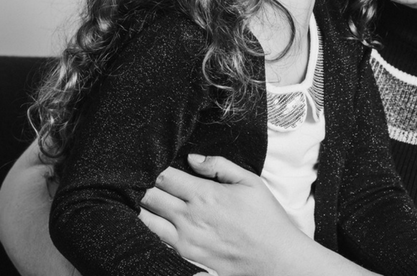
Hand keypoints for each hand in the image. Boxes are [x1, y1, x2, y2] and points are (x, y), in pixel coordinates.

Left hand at [139, 154, 307, 275]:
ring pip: (145, 218)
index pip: (163, 176)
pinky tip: (153, 218)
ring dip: (141, 206)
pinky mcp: (184, 255)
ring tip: (142, 196)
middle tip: (142, 178)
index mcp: (204, 194)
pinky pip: (155, 238)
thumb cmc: (266, 218)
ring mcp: (184, 239)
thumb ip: (219, 165)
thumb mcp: (250, 182)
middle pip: (148, 196)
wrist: (275, 257)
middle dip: (142, 185)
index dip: (153, 167)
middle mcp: (189, 217)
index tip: (153, 163)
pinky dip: (149, 225)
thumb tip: (192, 158)